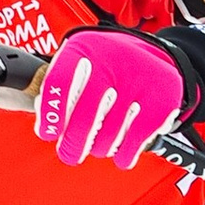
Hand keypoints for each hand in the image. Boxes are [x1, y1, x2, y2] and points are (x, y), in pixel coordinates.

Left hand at [34, 27, 204, 169]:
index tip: (48, 133)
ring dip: (100, 148)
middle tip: (69, 153)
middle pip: (83, 120)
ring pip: (107, 138)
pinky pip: (132, 145)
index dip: (50, 114)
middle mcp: (112, 61)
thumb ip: (59, 88)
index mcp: (86, 48)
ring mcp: (139, 83)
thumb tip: (44, 123)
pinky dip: (123, 155)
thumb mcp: (83, 60)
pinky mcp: (161, 103)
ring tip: (101, 140)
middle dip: (72, 146)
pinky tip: (121, 150)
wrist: (159, 58)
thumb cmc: (112, 63)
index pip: (58, 83)